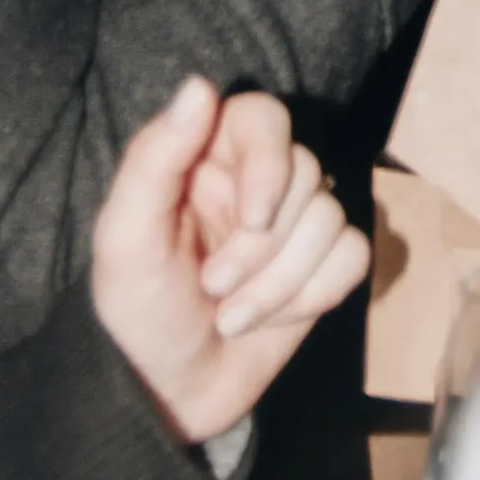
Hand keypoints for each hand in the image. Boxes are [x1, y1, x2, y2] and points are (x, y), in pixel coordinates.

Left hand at [91, 77, 369, 444]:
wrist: (169, 395)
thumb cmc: (138, 312)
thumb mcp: (125, 240)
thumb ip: (154, 159)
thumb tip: (199, 85)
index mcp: (205, 160)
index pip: (262, 118)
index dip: (270, 162)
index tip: (254, 217)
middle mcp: (256, 182)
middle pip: (307, 174)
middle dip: (263, 247)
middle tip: (213, 287)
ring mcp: (295, 224)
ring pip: (333, 219)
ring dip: (282, 284)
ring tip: (232, 317)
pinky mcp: (324, 266)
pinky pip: (355, 256)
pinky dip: (317, 294)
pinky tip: (276, 320)